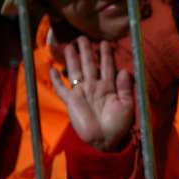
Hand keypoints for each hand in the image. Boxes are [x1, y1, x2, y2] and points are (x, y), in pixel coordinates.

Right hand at [50, 36, 134, 151]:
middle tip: (83, 38)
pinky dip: (56, 80)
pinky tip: (52, 69)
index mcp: (109, 87)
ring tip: (70, 46)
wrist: (106, 141)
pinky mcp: (71, 102)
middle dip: (87, 51)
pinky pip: (61, 89)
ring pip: (75, 71)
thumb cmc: (119, 125)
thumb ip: (125, 88)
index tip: (105, 43)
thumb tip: (124, 70)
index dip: (106, 55)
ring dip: (72, 59)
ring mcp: (82, 93)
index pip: (107, 67)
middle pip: (89, 64)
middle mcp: (94, 87)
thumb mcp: (127, 106)